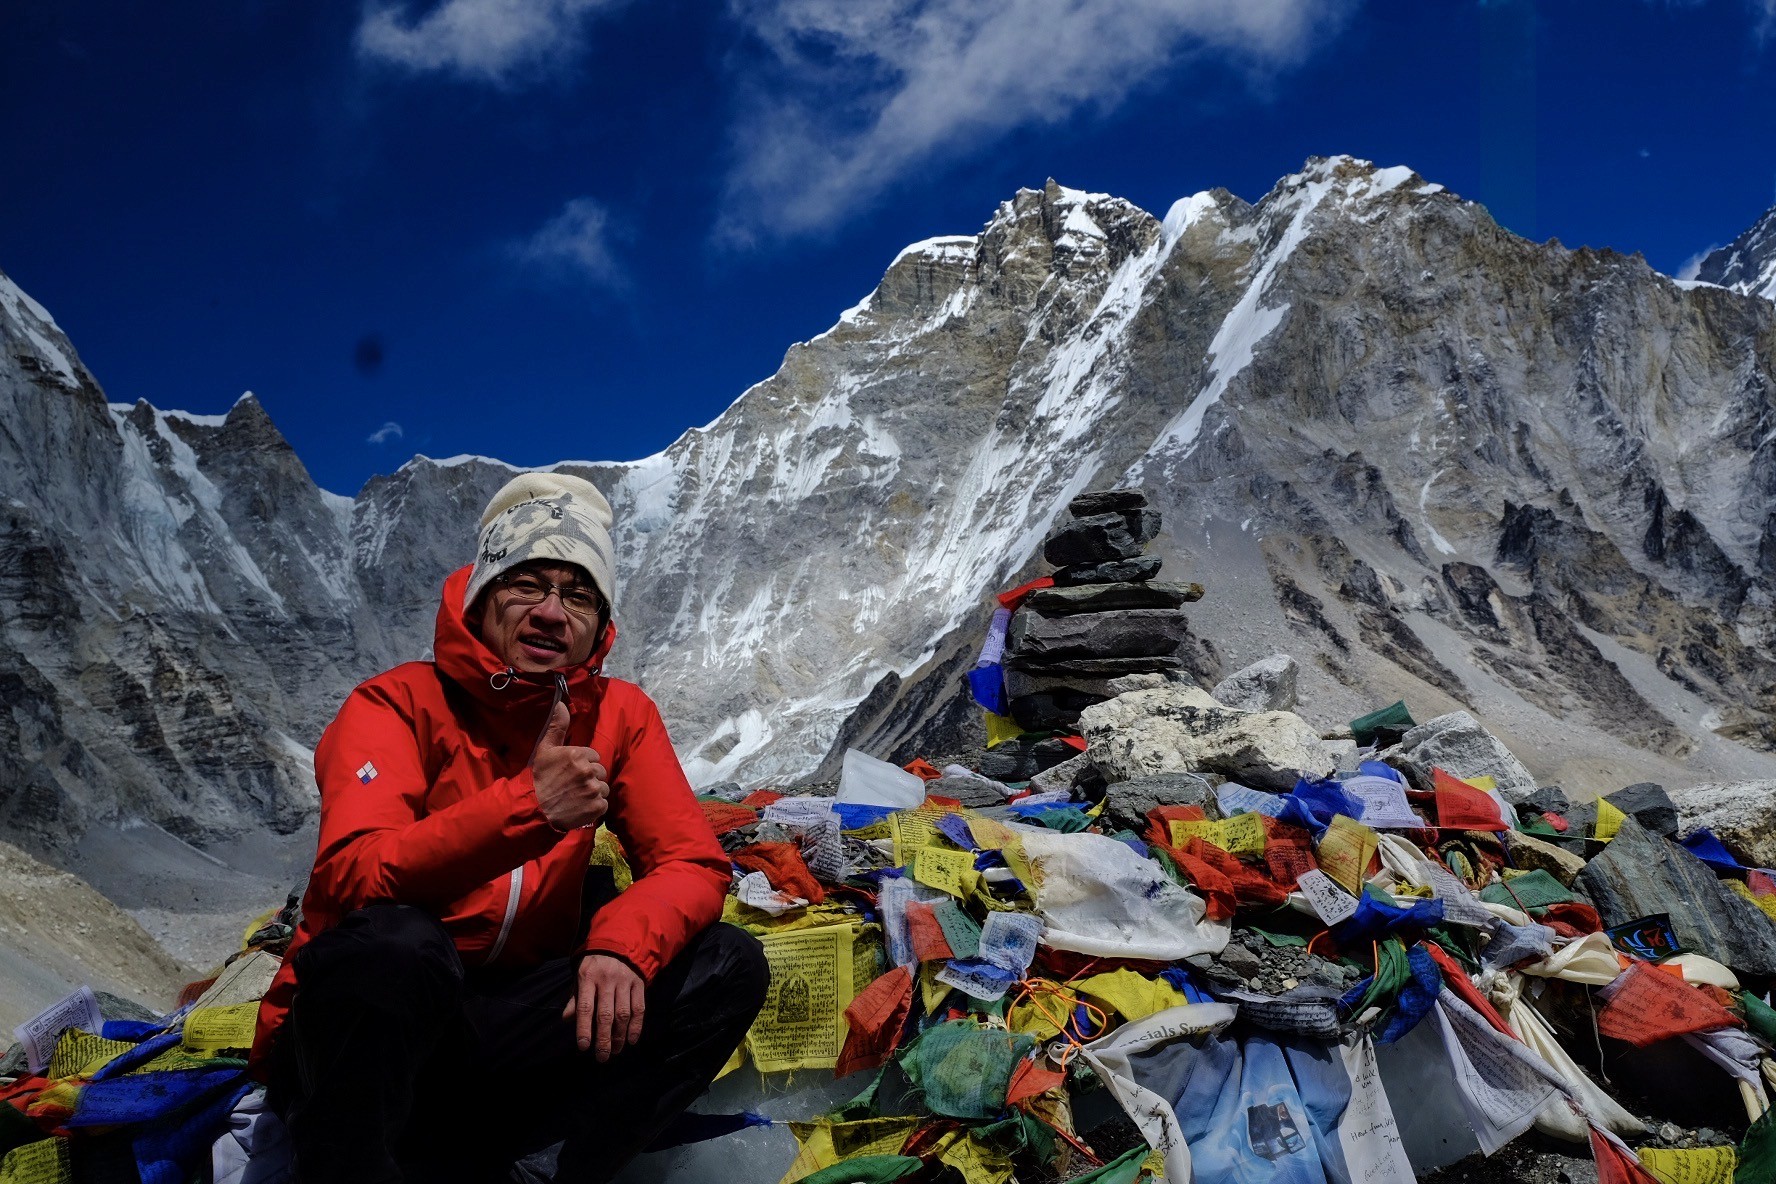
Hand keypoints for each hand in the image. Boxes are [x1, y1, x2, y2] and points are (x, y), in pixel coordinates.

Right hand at [532, 702, 609, 831]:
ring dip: (593, 792)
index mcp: (577, 754)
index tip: (571, 772)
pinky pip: (603, 803)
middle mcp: (587, 770)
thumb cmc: (540, 778)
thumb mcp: (545, 750)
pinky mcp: (596, 807)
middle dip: (590, 777)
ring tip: (577, 796)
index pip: (594, 756)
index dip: (584, 764)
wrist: (535, 810)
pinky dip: (594, 807)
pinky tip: (580, 806)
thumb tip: (561, 704)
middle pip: (600, 771)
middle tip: (573, 785)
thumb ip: (557, 727)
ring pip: (603, 787)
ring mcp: (593, 789)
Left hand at [562, 953, 645, 1059]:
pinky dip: (636, 1026)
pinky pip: (639, 1008)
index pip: (585, 1007)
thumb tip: (567, 1019)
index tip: (584, 1046)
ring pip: (623, 1014)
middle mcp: (607, 979)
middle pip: (605, 1014)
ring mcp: (624, 981)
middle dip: (603, 1039)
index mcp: (587, 977)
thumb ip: (575, 998)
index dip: (584, 1028)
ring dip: (619, 1036)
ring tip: (615, 1051)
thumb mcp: (579, 977)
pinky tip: (631, 1040)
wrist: (618, 943)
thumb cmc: (594, 966)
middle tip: (602, 1057)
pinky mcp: (639, 983)